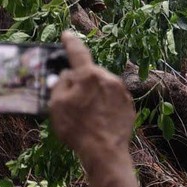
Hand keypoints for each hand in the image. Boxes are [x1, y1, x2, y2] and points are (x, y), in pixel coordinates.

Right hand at [49, 31, 134, 166]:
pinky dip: (104, 104)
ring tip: (85, 113)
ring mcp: (121, 92)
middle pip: (90, 73)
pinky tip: (97, 118)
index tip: (67, 35)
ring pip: (102, 86)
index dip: (70, 43)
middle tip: (71, 96)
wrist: (105, 152)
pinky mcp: (129, 105)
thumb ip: (60, 84)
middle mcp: (108, 79)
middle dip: (81, 79)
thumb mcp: (57, 105)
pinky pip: (112, 98)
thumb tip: (67, 75)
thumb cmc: (77, 129)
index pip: (78, 52)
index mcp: (89, 75)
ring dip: (93, 92)